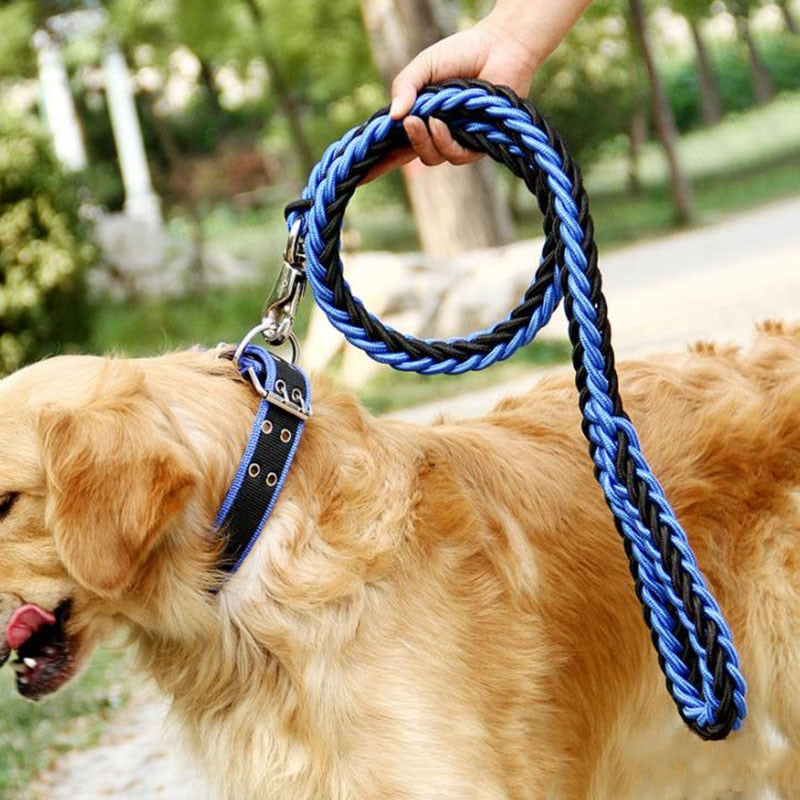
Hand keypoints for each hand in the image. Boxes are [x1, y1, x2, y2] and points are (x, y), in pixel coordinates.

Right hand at [389, 17, 538, 167]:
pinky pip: (454, 156)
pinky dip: (444, 141)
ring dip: (424, 141)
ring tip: (426, 120)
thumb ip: (405, 87)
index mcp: (419, 119)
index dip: (377, 164)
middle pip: (410, 155)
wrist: (498, 49)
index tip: (359, 176)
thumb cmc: (461, 54)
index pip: (394, 147)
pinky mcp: (477, 146)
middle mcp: (436, 134)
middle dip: (403, 146)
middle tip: (408, 123)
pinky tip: (440, 124)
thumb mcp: (423, 67)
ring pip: (431, 158)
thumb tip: (393, 118)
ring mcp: (456, 142)